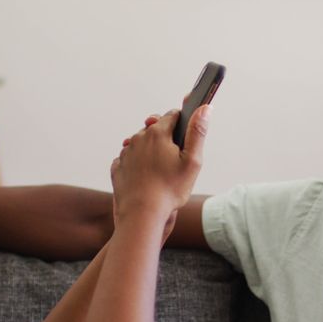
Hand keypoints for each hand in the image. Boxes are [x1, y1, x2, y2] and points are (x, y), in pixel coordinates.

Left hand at [110, 106, 208, 223]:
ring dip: (151, 151)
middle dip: (166, 138)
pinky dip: (138, 164)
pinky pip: (130, 159)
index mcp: (158, 133)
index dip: (183, 123)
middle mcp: (138, 138)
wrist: (142, 213)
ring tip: (160, 172)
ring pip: (142, 144)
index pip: (173, 115)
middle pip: (155, 129)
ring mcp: (126, 153)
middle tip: (175, 160)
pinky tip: (146, 178)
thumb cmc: (170, 189)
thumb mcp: (192, 161)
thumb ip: (198, 132)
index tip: (186, 135)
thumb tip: (205, 108)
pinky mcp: (118, 167)